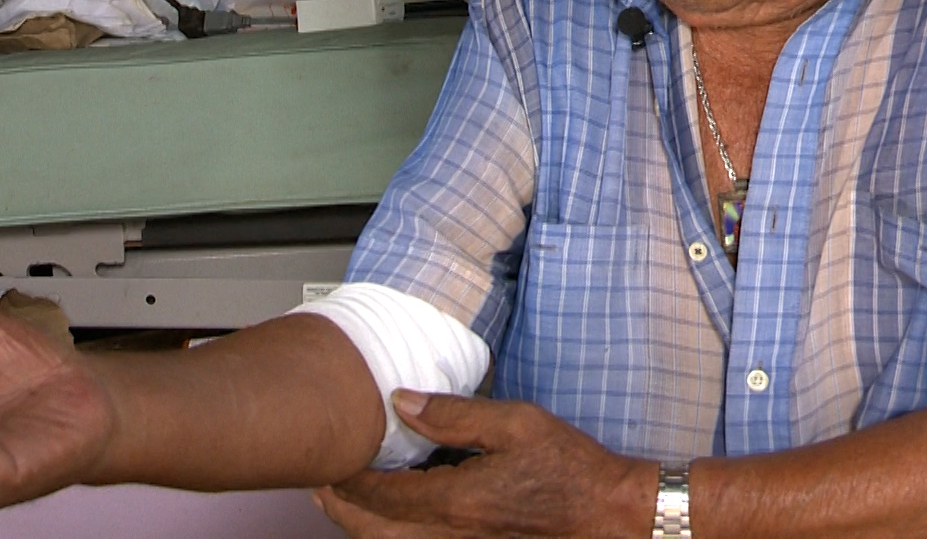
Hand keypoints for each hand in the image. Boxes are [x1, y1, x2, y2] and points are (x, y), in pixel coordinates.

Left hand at [314, 391, 656, 536]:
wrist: (608, 512)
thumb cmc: (569, 468)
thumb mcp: (515, 423)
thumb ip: (454, 414)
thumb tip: (402, 401)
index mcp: (456, 500)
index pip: (380, 495)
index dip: (346, 477)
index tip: (327, 454)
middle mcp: (451, 532)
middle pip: (373, 531)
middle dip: (340, 507)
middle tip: (318, 481)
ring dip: (360, 523)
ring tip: (341, 496)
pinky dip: (391, 531)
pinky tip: (392, 509)